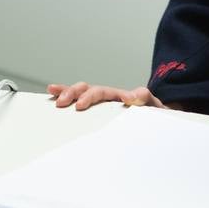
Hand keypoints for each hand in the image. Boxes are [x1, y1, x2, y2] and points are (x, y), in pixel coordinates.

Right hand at [47, 81, 166, 110]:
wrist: (157, 118)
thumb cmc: (152, 112)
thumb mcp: (153, 105)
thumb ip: (144, 97)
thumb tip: (131, 96)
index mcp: (118, 95)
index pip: (101, 92)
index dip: (90, 97)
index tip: (80, 105)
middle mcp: (106, 97)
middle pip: (86, 89)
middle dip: (73, 93)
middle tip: (62, 102)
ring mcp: (100, 104)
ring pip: (80, 92)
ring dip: (66, 92)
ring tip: (52, 94)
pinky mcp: (96, 112)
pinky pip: (79, 102)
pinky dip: (65, 97)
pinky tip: (51, 98)